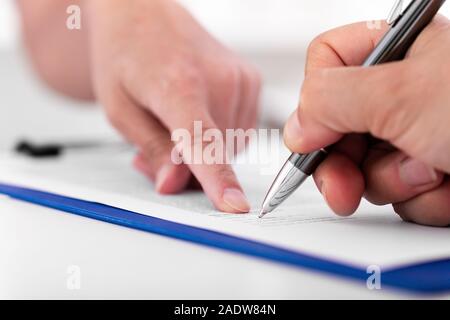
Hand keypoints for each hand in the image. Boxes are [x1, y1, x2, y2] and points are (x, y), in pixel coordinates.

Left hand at [86, 0, 260, 211]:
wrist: (144, 13)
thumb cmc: (127, 53)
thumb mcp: (120, 108)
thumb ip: (152, 149)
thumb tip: (175, 183)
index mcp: (178, 85)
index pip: (203, 142)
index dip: (218, 179)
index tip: (234, 206)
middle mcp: (219, 79)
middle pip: (216, 153)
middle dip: (190, 163)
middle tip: (159, 142)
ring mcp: (240, 78)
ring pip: (230, 145)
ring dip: (205, 148)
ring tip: (175, 121)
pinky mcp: (251, 80)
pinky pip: (240, 130)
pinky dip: (219, 132)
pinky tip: (198, 111)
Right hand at [284, 16, 449, 225]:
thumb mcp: (399, 94)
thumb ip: (329, 102)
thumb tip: (295, 126)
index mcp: (394, 53)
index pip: (325, 65)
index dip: (314, 104)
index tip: (312, 138)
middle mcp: (402, 91)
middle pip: (337, 126)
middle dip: (343, 163)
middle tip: (344, 186)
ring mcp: (416, 132)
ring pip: (367, 167)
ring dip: (394, 180)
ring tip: (431, 170)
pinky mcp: (432, 168)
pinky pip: (400, 192)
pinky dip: (422, 197)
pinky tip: (449, 184)